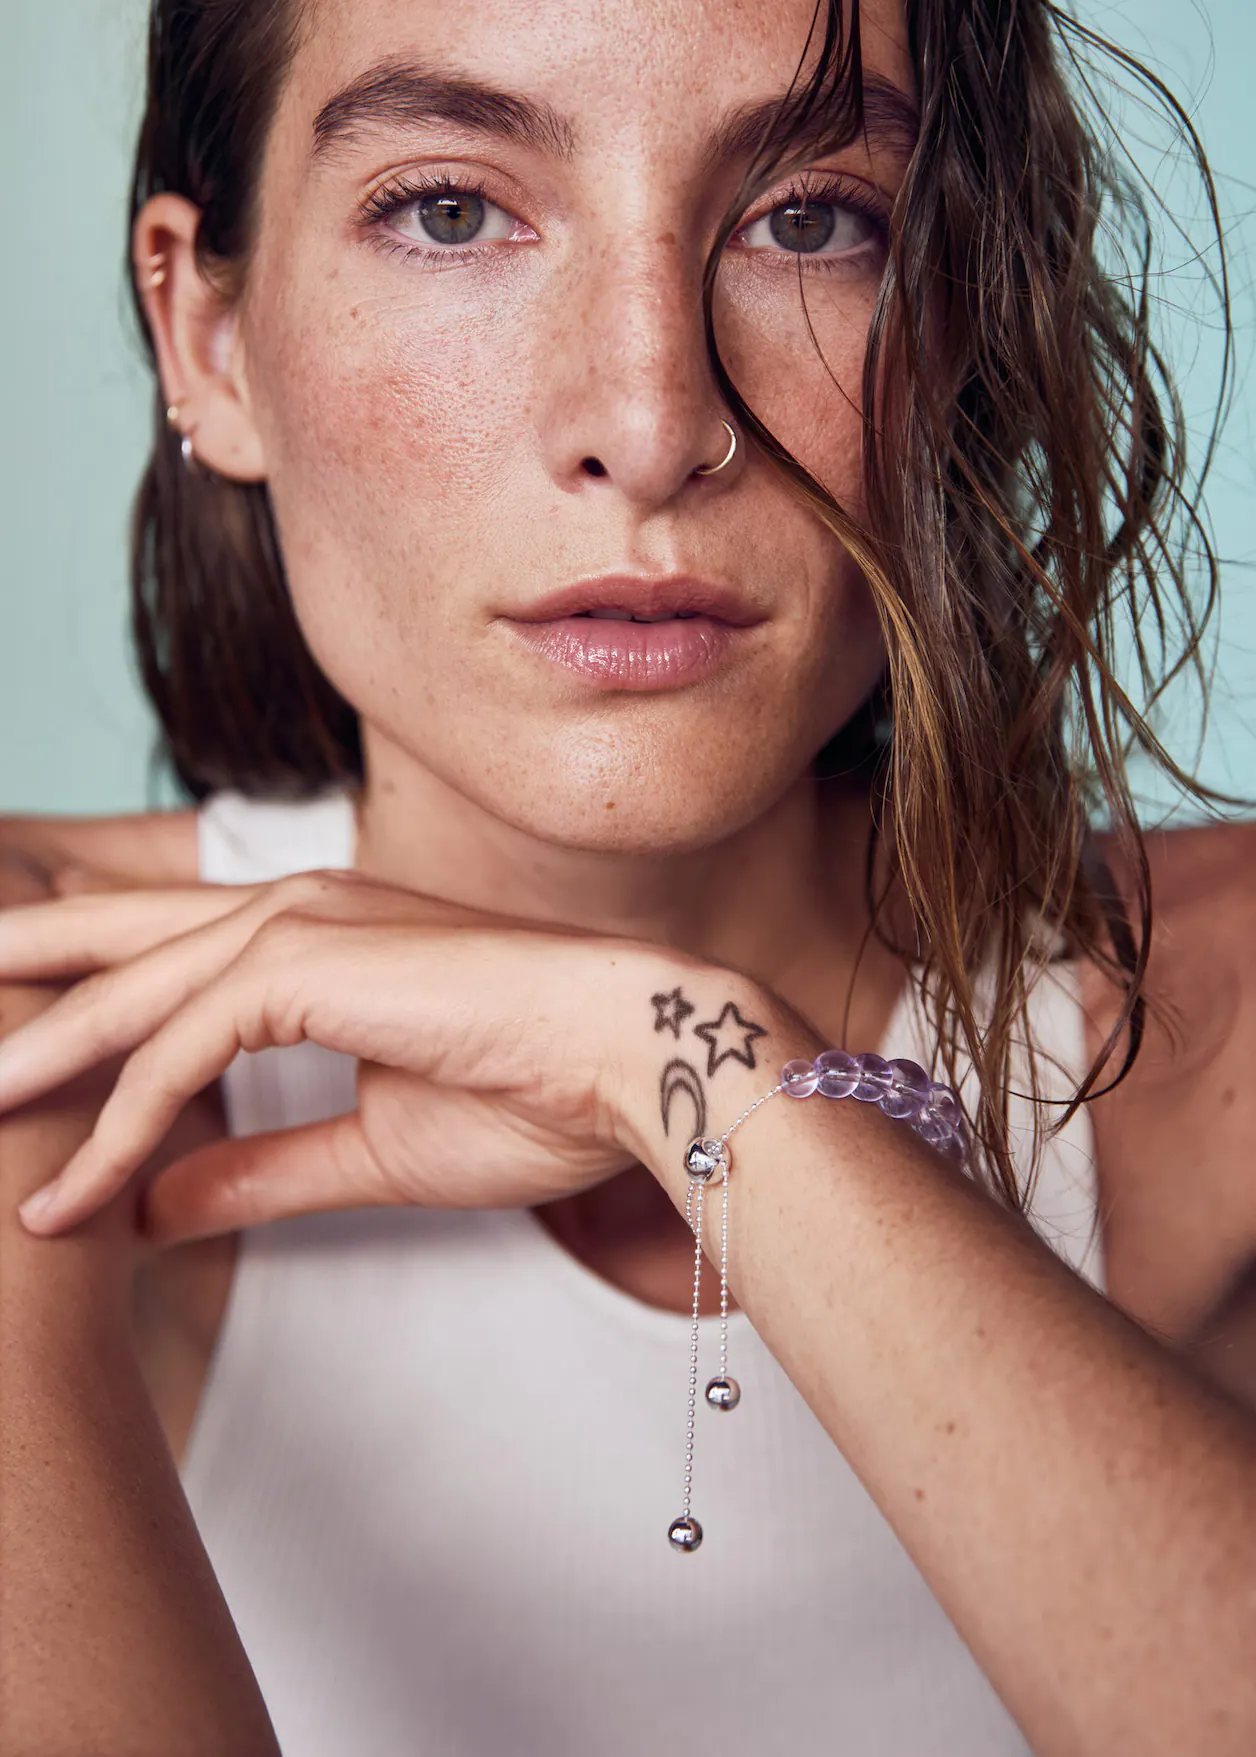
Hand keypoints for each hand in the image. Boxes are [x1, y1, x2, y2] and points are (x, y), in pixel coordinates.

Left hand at [0, 869, 723, 1240]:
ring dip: (39, 1061)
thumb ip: (257, 1169)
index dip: (80, 994)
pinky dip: (119, 1122)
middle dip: (22, 973)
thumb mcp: (367, 1150)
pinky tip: (69, 1194)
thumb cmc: (537, 1096)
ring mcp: (301, 927)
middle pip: (117, 939)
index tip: (13, 1054)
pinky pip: (180, 1048)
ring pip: (129, 993)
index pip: (165, 956)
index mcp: (318, 939)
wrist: (634, 1062)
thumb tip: (155, 1209)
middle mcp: (297, 913)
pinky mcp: (310, 965)